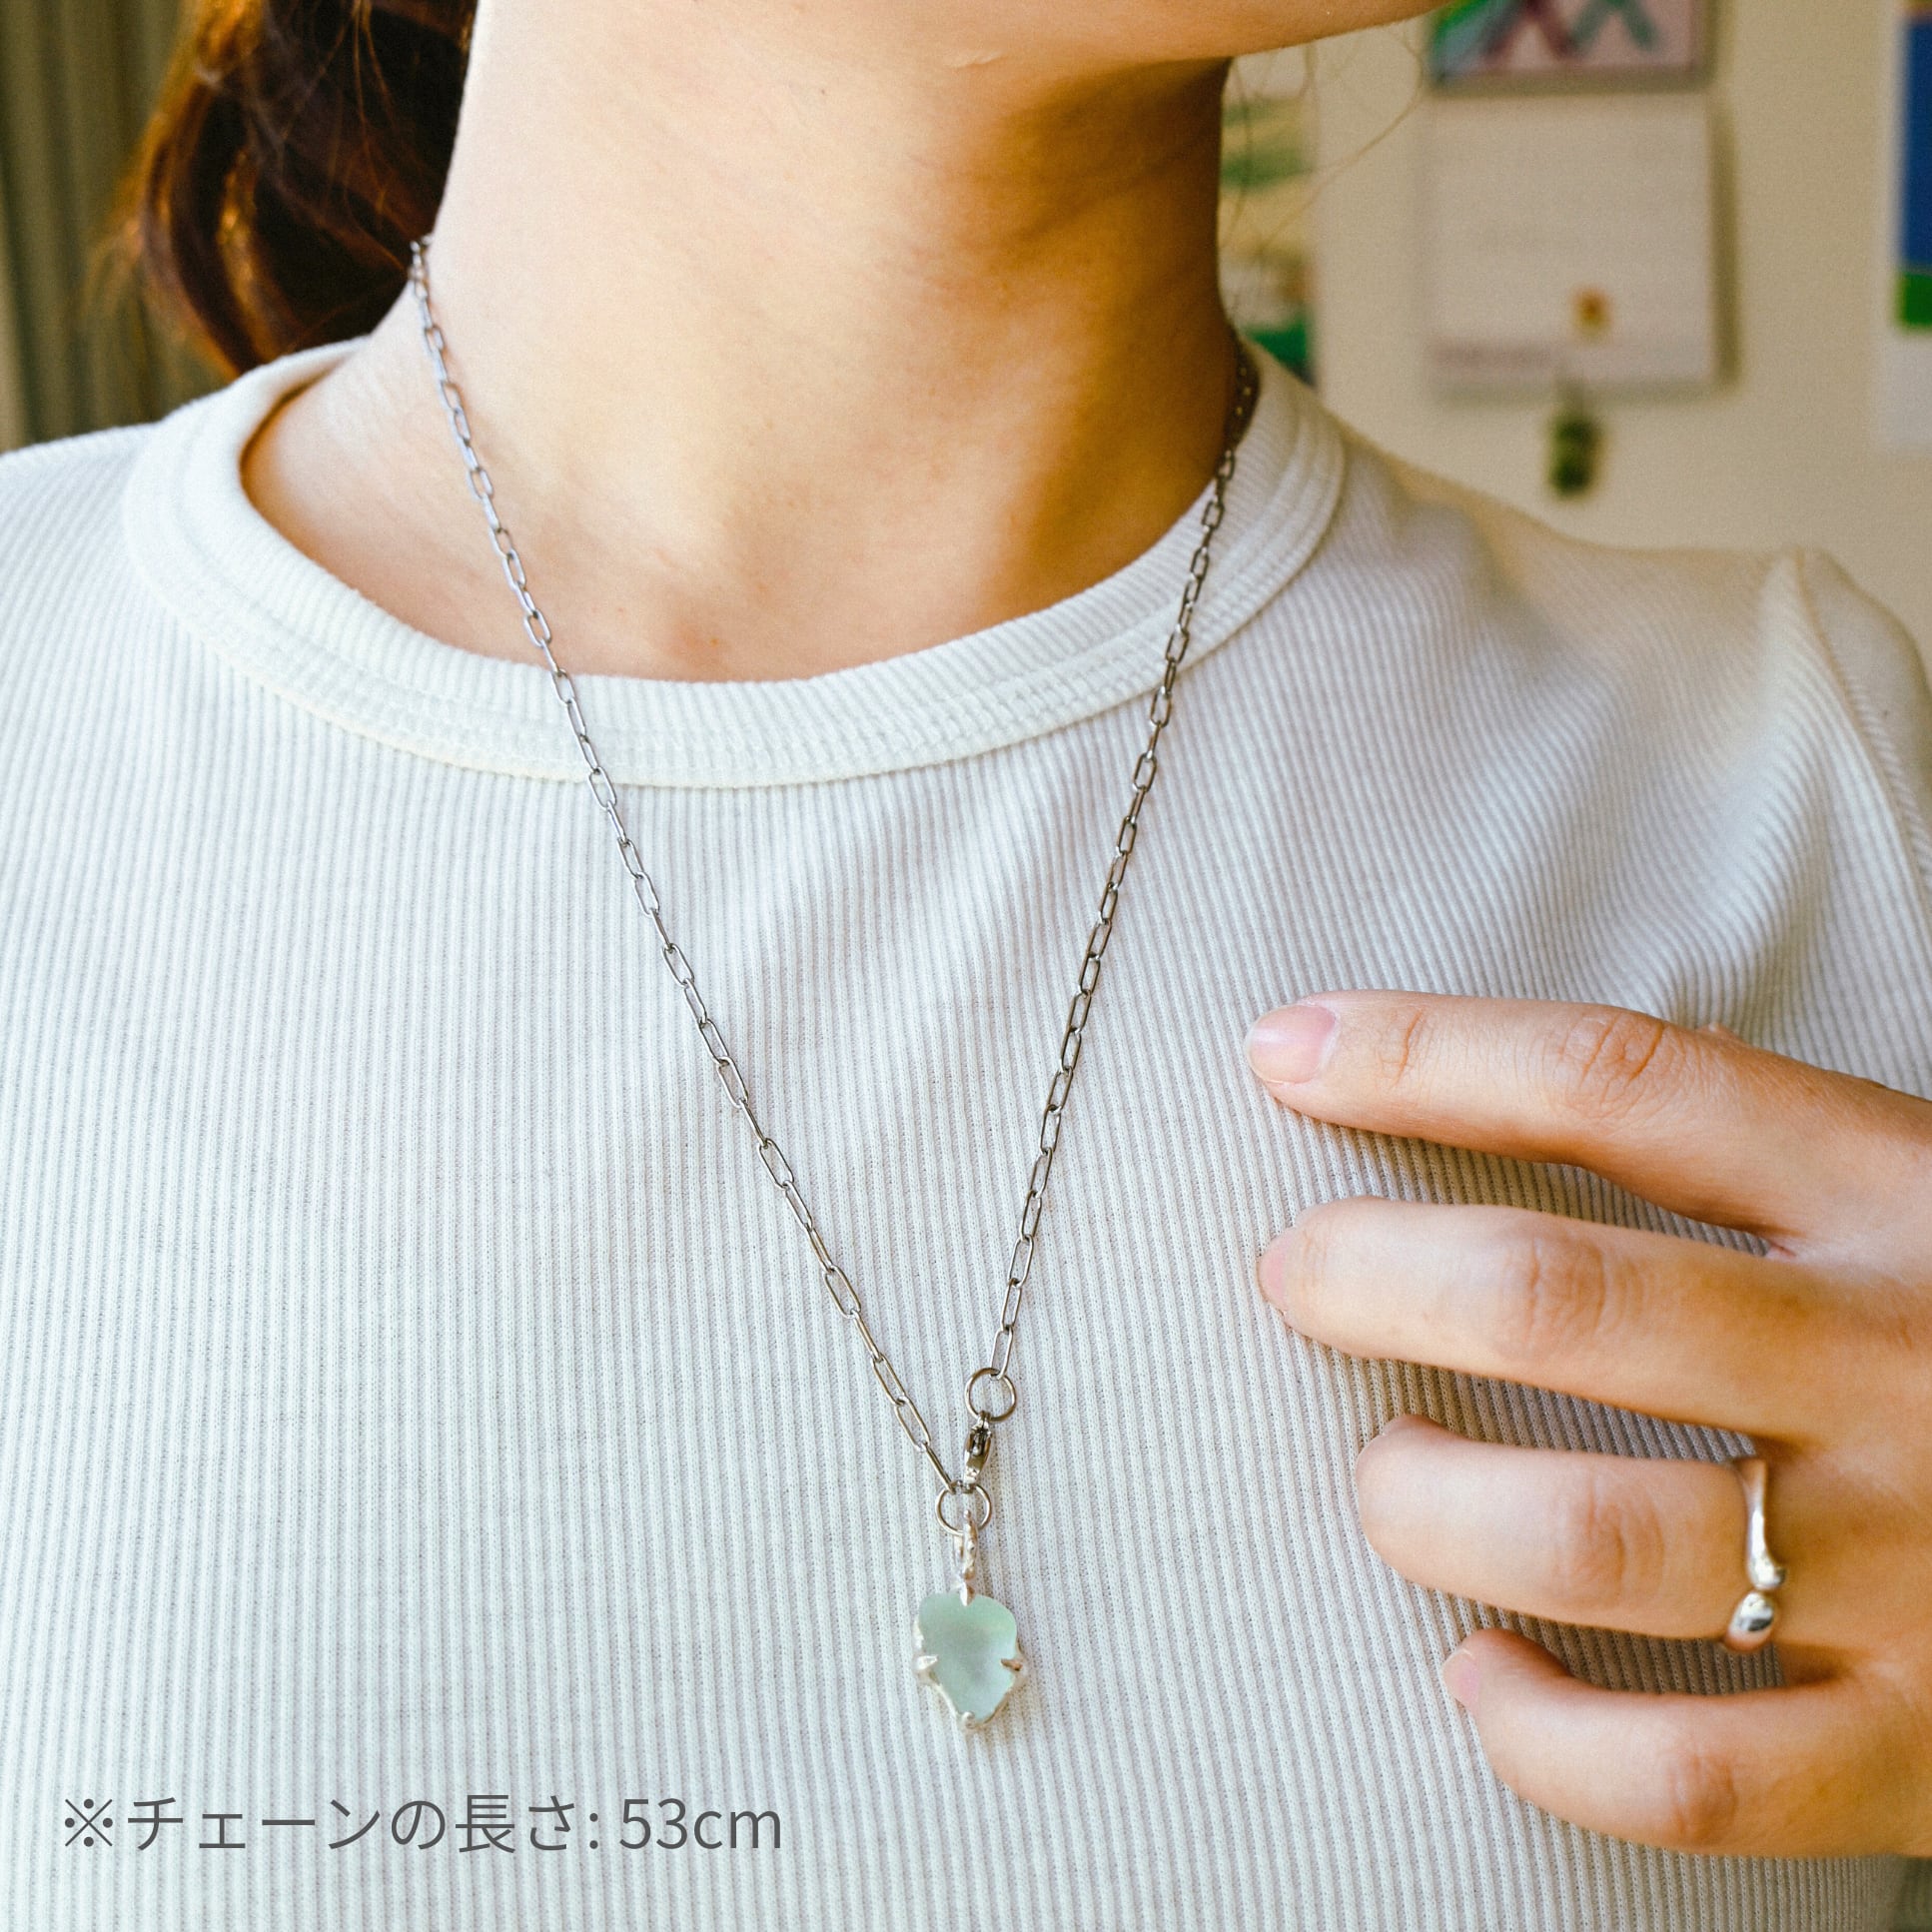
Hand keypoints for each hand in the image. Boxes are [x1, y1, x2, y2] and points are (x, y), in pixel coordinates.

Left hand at [1244, 990, 1931, 1856]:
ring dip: (1421, 1505)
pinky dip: (1538, 1733)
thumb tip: (1439, 1093)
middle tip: (1295, 1273)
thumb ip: (1739, 1163)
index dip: (1423, 1054)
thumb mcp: (1916, 1200)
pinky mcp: (1928, 1748)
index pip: (1616, 1078)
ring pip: (1584, 1535)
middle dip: (1371, 1273)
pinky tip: (1480, 1677)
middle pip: (1559, 1298)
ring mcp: (1917, 1566)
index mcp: (1901, 1194)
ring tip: (1384, 1478)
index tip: (1283, 1053)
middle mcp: (1898, 1363)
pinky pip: (1682, 1774)